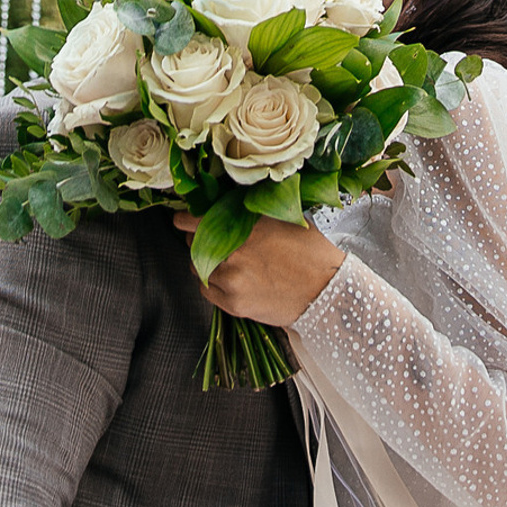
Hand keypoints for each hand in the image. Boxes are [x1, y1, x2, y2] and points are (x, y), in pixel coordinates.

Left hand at [172, 211, 345, 327]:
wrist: (326, 292)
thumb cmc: (310, 251)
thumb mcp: (284, 218)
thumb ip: (253, 211)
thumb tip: (228, 202)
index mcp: (246, 225)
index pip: (196, 219)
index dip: (184, 218)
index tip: (180, 218)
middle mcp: (234, 251)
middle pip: (194, 244)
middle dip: (200, 240)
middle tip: (214, 240)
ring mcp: (232, 279)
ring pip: (199, 268)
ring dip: (206, 263)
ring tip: (228, 262)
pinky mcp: (233, 304)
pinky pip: (207, 291)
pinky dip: (213, 284)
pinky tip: (232, 280)